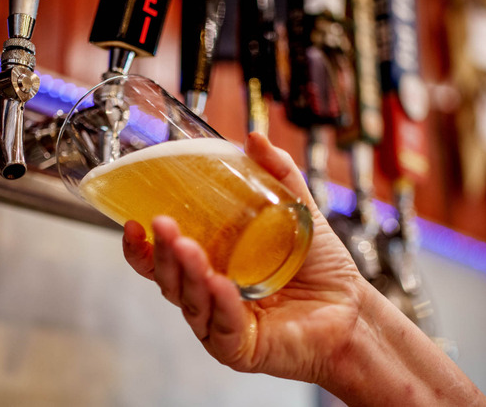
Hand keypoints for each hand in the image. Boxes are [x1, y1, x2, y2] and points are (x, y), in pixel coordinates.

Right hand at [122, 132, 371, 382]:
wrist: (353, 308)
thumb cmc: (320, 268)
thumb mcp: (298, 213)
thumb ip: (279, 176)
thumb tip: (255, 137)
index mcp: (212, 265)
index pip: (164, 258)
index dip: (143, 245)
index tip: (132, 221)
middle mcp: (209, 296)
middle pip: (169, 278)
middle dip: (161, 253)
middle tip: (162, 225)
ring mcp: (220, 323)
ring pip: (189, 301)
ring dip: (184, 274)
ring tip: (187, 248)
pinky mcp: (239, 348)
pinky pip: (221, 326)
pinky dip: (219, 303)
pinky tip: (218, 283)